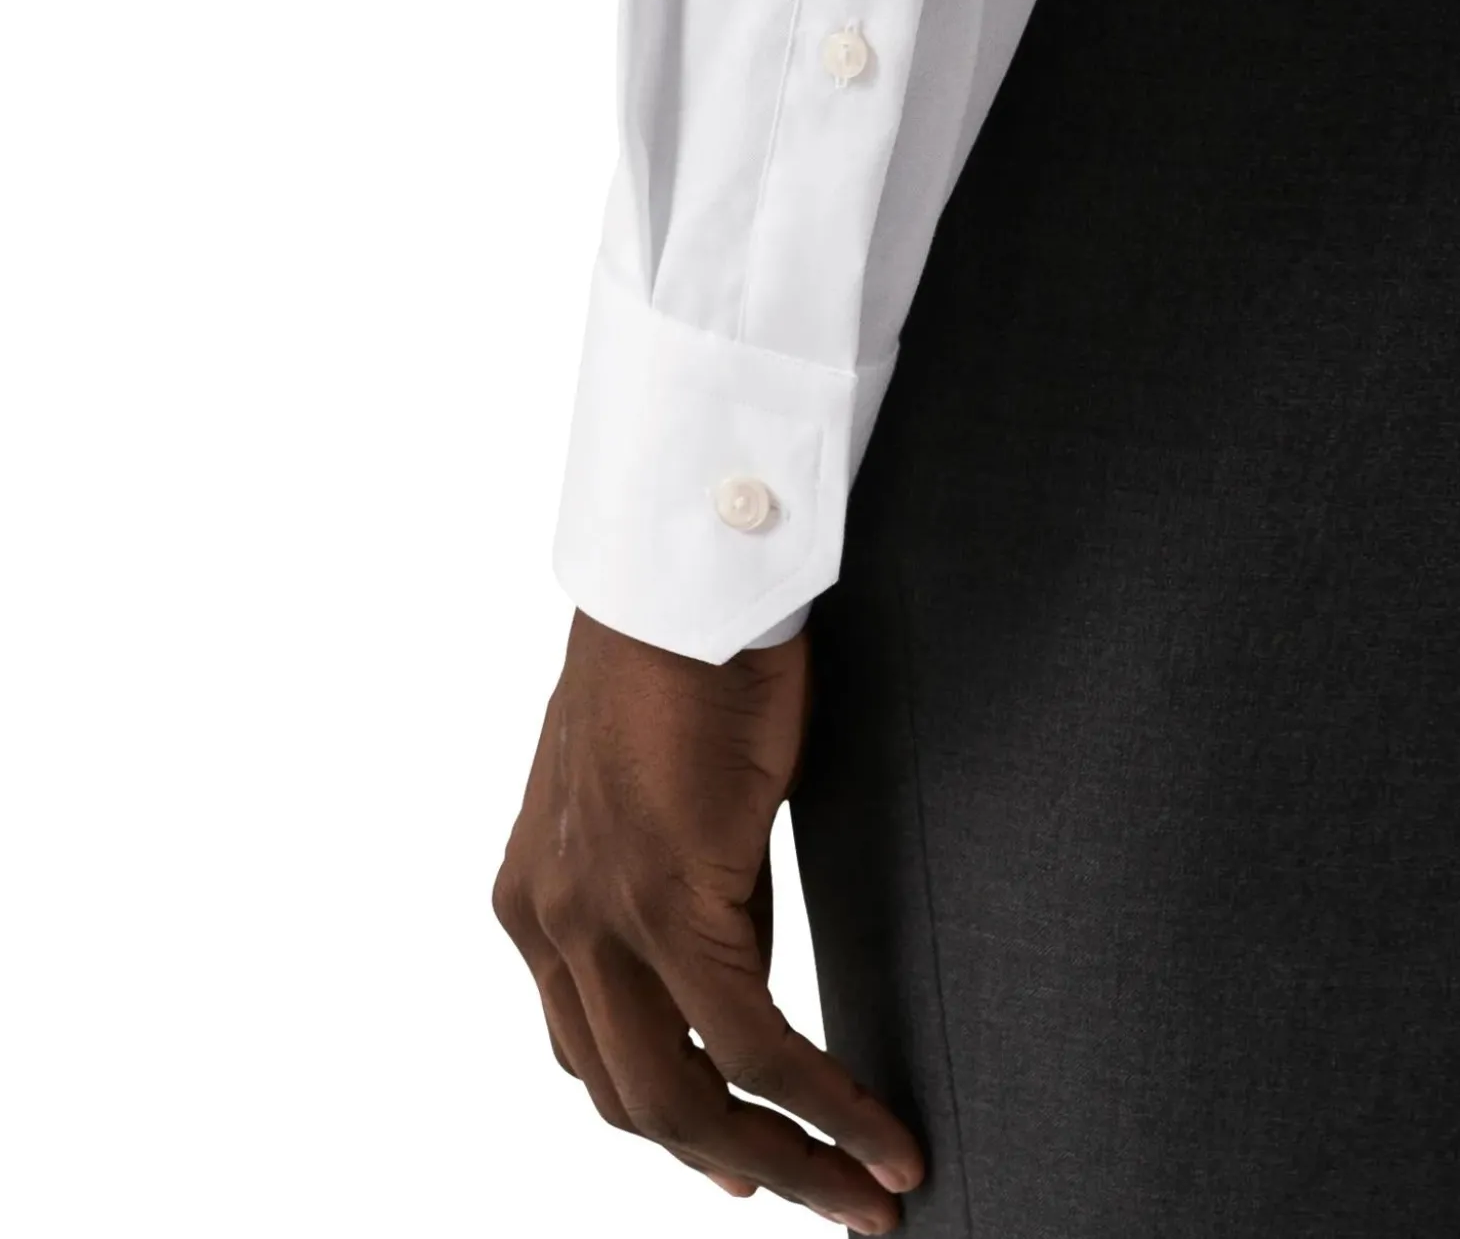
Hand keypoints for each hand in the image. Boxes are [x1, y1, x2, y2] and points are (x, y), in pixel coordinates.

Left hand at [493, 609, 924, 1232]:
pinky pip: (750, 1043)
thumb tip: (739, 967)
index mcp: (538, 897)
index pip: (593, 1051)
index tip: (740, 1157)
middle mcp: (548, 920)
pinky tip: (881, 1132)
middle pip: (633, 1097)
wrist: (686, 582)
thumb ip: (689, 894)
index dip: (672, 1118)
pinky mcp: (667, 898)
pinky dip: (822, 1104)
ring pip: (682, 1097)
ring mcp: (597, 915)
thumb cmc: (689, 668)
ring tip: (866, 1190)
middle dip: (737, 1164)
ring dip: (785, 1161)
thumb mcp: (669, 804)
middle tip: (822, 1197)